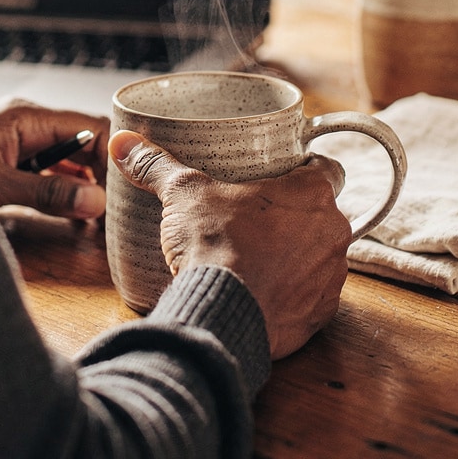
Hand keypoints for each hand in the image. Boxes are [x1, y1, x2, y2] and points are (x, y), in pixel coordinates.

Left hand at [0, 102, 108, 220]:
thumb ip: (44, 192)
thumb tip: (96, 201)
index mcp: (26, 118)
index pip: (89, 128)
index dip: (112, 158)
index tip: (124, 192)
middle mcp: (28, 126)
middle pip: (84, 144)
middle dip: (103, 176)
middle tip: (118, 214)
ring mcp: (20, 143)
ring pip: (69, 161)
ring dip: (86, 188)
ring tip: (103, 221)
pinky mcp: (12, 161)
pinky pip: (50, 172)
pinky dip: (65, 193)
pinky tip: (76, 217)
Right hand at [108, 130, 350, 360]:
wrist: (223, 315)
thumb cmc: (215, 245)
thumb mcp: (183, 195)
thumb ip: (157, 166)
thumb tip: (124, 143)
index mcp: (313, 193)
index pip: (328, 169)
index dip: (306, 171)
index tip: (282, 178)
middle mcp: (334, 231)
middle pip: (322, 214)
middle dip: (296, 215)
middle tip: (257, 217)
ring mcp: (331, 275)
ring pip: (320, 255)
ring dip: (298, 254)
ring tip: (258, 255)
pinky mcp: (321, 312)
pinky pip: (313, 294)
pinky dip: (293, 291)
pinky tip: (263, 289)